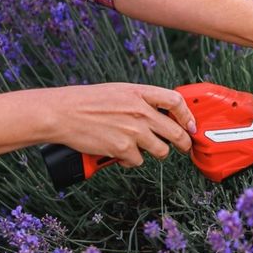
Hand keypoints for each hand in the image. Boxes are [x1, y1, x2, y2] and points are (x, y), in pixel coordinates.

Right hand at [48, 83, 195, 167]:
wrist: (62, 113)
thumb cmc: (86, 101)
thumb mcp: (119, 91)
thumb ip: (141, 100)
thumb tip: (159, 113)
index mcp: (140, 93)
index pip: (176, 101)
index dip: (188, 116)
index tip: (190, 125)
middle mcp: (141, 112)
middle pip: (176, 132)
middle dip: (183, 143)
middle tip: (183, 147)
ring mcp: (133, 131)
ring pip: (161, 151)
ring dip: (156, 153)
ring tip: (143, 148)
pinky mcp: (123, 149)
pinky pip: (138, 161)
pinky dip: (130, 160)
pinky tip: (120, 153)